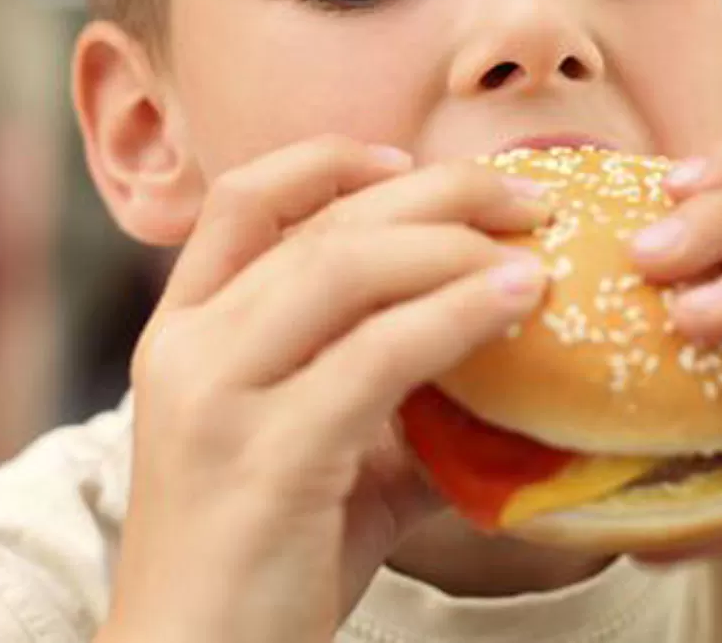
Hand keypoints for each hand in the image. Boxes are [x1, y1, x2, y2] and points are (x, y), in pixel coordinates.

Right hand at [103, 137, 551, 642]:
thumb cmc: (265, 562)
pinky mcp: (269, 459)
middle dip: (436, 193)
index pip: (246, 199)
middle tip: (527, 198)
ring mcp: (219, 400)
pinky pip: (378, 357)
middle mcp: (189, 350)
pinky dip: (456, 315)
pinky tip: (516, 303)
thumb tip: (501, 366)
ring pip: (346, 270)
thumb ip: (388, 398)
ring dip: (456, 244)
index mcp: (186, 332)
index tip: (409, 160)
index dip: (331, 160)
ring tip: (536, 246)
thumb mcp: (322, 457)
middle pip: (321, 223)